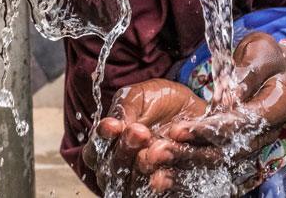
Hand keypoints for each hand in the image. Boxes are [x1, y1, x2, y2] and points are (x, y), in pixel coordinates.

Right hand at [82, 80, 205, 194]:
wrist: (191, 107)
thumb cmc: (157, 100)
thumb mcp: (136, 96)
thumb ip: (122, 110)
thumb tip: (111, 126)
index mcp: (108, 146)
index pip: (95, 151)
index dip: (102, 140)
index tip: (113, 125)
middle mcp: (121, 167)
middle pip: (113, 169)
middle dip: (125, 150)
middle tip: (140, 132)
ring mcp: (143, 180)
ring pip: (135, 183)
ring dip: (144, 165)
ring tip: (156, 148)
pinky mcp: (167, 187)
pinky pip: (162, 190)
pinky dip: (164, 181)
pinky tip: (165, 171)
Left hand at [144, 33, 285, 192]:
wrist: (272, 72)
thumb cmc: (264, 57)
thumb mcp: (259, 52)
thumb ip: (246, 74)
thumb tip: (230, 96)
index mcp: (279, 106)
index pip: (244, 123)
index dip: (213, 129)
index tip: (181, 128)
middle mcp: (268, 131)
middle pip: (231, 149)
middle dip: (195, 150)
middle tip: (163, 147)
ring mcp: (253, 142)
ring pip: (221, 159)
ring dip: (189, 161)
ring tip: (160, 156)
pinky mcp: (237, 146)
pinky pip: (214, 160)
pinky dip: (191, 164)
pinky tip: (166, 164)